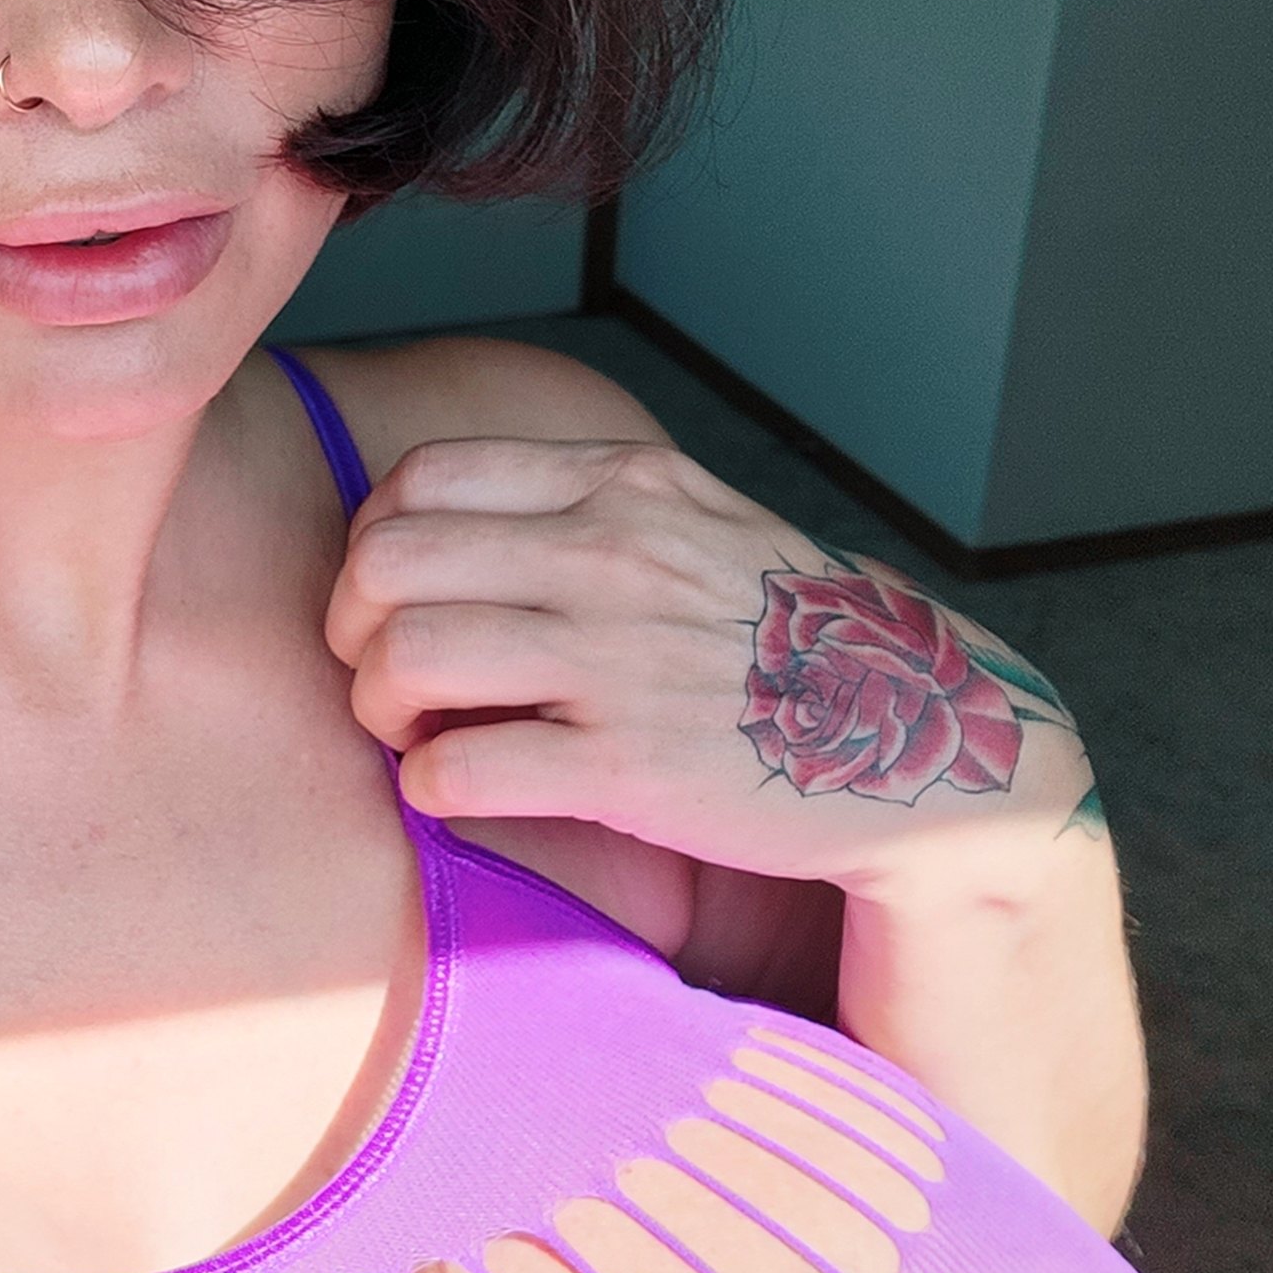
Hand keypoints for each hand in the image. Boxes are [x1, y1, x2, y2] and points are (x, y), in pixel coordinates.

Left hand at [322, 437, 1100, 903]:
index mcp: (625, 485)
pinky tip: (457, 792)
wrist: (920, 743)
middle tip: (381, 675)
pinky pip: (451, 772)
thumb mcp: (703, 528)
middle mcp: (612, 556)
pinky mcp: (623, 770)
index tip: (392, 598)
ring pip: (401, 660)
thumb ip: (595, 507)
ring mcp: (616, 661)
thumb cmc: (794, 643)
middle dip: (352, 627)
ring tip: (415, 736)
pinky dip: (426, 790)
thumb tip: (459, 523)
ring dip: (378, 709)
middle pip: (386, 563)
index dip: (374, 545)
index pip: (420, 481)